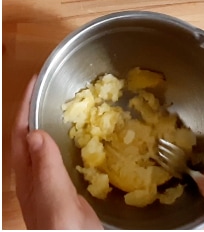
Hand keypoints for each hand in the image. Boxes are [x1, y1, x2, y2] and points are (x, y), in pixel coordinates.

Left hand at [11, 75, 102, 228]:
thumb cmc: (64, 230)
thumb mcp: (55, 196)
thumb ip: (46, 167)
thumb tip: (35, 132)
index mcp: (29, 176)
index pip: (22, 132)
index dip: (26, 105)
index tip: (36, 80)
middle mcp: (36, 179)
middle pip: (31, 138)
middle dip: (38, 111)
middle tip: (54, 90)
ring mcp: (50, 188)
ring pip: (47, 149)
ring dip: (55, 127)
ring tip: (71, 110)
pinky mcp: (67, 196)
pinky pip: (65, 162)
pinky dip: (73, 147)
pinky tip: (87, 146)